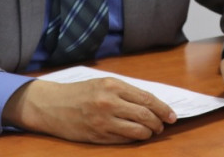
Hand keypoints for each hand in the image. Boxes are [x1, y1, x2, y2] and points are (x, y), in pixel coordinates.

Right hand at [3, 78, 176, 143]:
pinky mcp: (98, 136)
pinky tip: (137, 136)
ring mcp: (103, 121)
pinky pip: (124, 140)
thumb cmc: (80, 93)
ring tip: (150, 131)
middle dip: (159, 122)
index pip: (147, 99)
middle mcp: (109, 102)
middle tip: (163, 125)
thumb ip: (126, 92)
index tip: (172, 115)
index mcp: (113, 86)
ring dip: (149, 133)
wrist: (52, 105)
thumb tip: (151, 104)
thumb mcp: (103, 84)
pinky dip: (135, 139)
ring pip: (137, 131)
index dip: (163, 109)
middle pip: (145, 115)